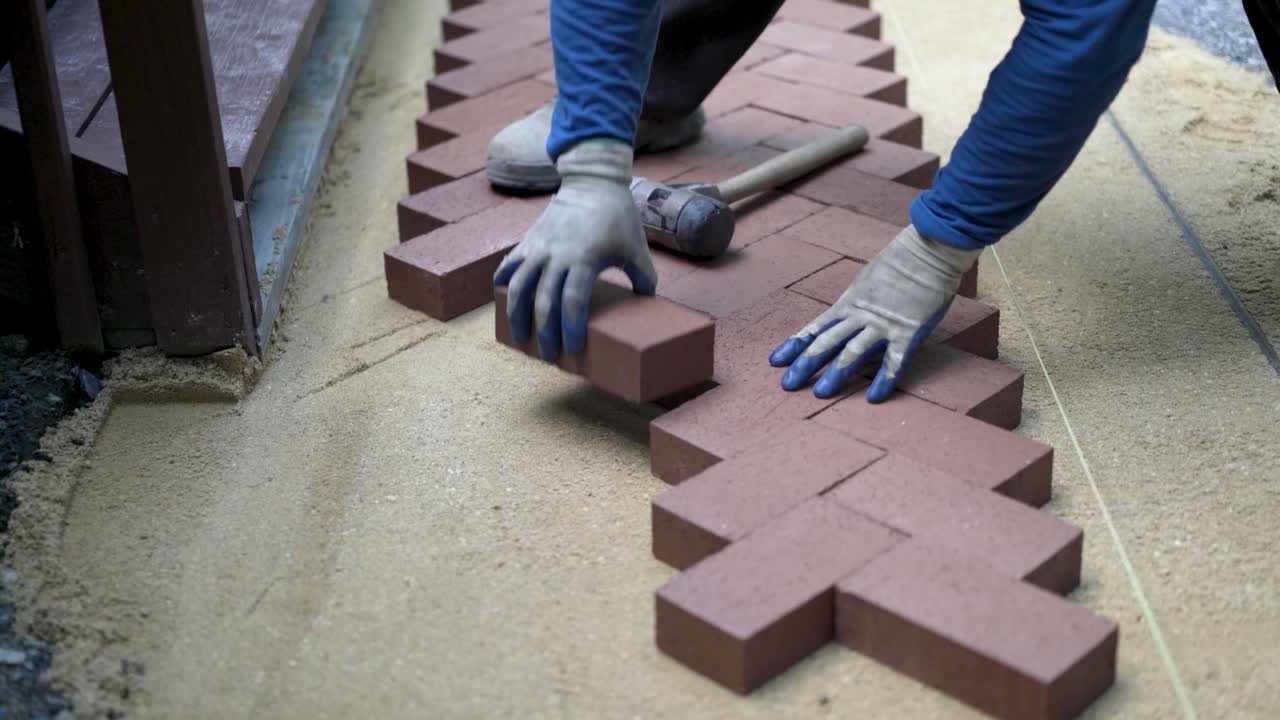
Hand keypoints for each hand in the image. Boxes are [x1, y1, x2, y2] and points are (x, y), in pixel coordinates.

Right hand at [493, 139, 657, 362]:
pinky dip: (503, 283)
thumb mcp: (636, 247)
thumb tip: (648, 301)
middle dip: (544, 333)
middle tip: (549, 356)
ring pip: (518, 286)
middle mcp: (557, 255)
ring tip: (519, 337)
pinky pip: (510, 265)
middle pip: (543, 301)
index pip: (572, 302)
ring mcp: (539, 248)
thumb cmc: (618, 217)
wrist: (592, 182)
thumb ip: (644, 277)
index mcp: (584, 259)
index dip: (570, 328)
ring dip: (516, 315)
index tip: (573, 348)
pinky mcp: (529, 241)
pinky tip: (502, 299)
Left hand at [768, 224, 979, 400]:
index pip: (816, 328)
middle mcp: (861, 316)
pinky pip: (895, 360)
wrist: (929, 249)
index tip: (775, 361)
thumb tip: (847, 316)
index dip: (795, 345)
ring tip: (820, 393)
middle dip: (805, 365)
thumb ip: (858, 302)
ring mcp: (884, 324)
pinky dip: (884, 379)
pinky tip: (874, 397)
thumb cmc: (902, 262)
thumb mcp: (869, 280)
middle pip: (827, 343)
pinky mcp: (909, 331)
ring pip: (853, 352)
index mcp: (850, 303)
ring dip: (836, 374)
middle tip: (787, 384)